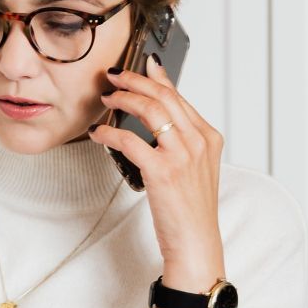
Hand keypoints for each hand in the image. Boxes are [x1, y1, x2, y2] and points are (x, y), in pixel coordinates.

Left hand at [89, 55, 225, 307]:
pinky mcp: (163, 171)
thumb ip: (180, 141)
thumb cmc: (190, 209)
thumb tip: (154, 118)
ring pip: (150, 110)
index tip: (140, 65)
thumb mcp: (194, 168)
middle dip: (135, 80)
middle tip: (113, 76)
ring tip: (106, 98)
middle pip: (163, 96)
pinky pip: (130, 140)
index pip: (179, 96)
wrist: (196, 243)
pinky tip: (99, 133)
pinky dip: (110, 132)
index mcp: (209, 137)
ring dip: (123, 98)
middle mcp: (199, 141)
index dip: (156, 77)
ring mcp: (183, 155)